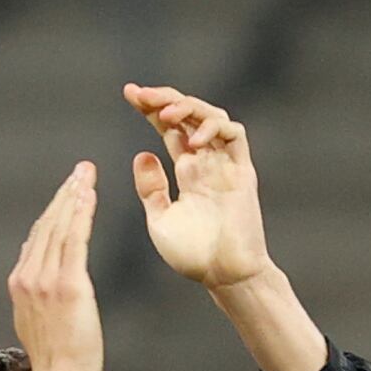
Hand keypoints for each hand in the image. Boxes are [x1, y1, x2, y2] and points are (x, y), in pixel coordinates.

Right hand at [6, 164, 104, 370]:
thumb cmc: (59, 356)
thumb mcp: (37, 316)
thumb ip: (35, 287)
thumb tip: (34, 261)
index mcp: (20, 281)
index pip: (38, 235)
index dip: (54, 209)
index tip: (68, 189)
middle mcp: (28, 275)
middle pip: (47, 224)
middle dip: (65, 194)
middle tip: (81, 170)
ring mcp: (44, 279)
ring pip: (59, 227)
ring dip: (73, 196)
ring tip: (86, 174)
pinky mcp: (67, 285)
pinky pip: (74, 240)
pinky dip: (81, 214)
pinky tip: (89, 196)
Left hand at [123, 85, 273, 287]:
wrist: (224, 277)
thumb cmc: (193, 256)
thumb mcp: (159, 218)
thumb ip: (150, 188)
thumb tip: (143, 154)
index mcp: (187, 172)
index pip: (169, 128)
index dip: (151, 107)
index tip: (128, 93)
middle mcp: (207, 163)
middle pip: (189, 115)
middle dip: (165, 98)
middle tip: (141, 94)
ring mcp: (225, 167)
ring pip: (213, 117)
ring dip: (189, 107)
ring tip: (167, 113)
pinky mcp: (242, 173)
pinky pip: (234, 136)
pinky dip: (214, 128)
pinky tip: (193, 141)